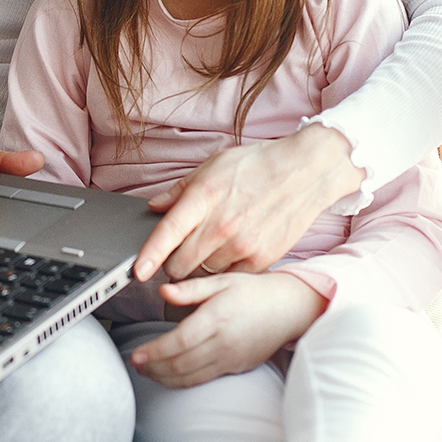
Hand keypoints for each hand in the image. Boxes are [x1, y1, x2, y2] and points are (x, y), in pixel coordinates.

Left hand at [129, 272, 327, 387]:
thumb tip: (163, 290)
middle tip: (135, 364)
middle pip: (182, 363)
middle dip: (154, 368)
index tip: (137, 355)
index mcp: (217, 318)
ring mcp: (230, 359)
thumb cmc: (253, 291)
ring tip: (147, 372)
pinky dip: (183, 381)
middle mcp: (223, 343)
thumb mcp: (221, 281)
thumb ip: (190, 288)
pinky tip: (171, 376)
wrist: (288, 309)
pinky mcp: (236, 367)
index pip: (179, 341)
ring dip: (165, 378)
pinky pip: (205, 379)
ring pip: (191, 376)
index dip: (155, 352)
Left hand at [133, 123, 363, 281]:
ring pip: (203, 273)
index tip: (137, 271)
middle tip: (178, 251)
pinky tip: (230, 250)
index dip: (149, 255)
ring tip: (211, 244)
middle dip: (172, 262)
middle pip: (180, 263)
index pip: (168, 233)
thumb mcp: (212, 166)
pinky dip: (224, 268)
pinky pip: (229, 276)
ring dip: (199, 265)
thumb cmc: (257, 165)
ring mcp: (243, 245)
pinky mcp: (262, 259)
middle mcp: (221, 225)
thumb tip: (156, 207)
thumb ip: (181, 190)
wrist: (305, 172)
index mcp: (204, 197)